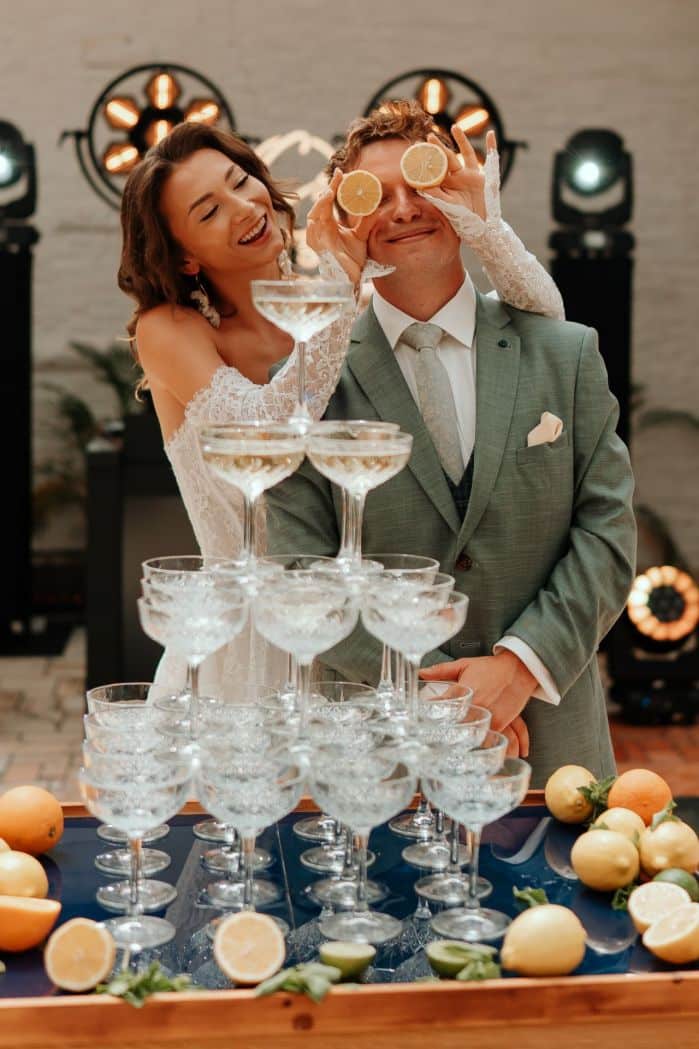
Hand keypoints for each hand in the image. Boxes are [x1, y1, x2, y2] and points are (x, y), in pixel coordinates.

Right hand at [305, 169, 374, 285]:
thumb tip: (375, 205)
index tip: (340, 172)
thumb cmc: (352, 260)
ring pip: (313, 216)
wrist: (352, 279)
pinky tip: (323, 211)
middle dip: (326, 191)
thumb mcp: (361, 236)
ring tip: (329, 192)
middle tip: (337, 179)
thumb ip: (366, 221)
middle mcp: (320, 230)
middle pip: (319, 206)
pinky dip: (317, 221)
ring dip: (320, 204)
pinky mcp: (319, 249)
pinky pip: (314, 232)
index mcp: (329, 224)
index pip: (328, 201)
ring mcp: (318, 239)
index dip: (333, 186)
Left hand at [419, 650, 535, 756]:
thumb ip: (441, 670)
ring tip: (453, 754)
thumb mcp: (464, 665)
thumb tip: (422, 672)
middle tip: (432, 742)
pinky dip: (483, 747)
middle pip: (457, 725)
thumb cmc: (492, 667)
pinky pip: (490, 740)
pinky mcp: (502, 723)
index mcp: (466, 689)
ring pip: (473, 736)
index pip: (444, 703)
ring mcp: (491, 716)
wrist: (519, 668)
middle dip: (445, 733)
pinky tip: (476, 755)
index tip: (421, 717)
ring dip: (464, 744)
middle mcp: (478, 704)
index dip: (431, 711)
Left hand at [420, 127, 496, 221]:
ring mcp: (470, 174)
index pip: (436, 167)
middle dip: (439, 147)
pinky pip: (489, 157)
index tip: (417, 149)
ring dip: (461, 139)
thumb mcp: (448, 205)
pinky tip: (491, 134)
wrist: (479, 225)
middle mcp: (456, 176)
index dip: (428, 158)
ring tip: (454, 127)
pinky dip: (492, 146)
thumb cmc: (461, 217)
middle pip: (448, 157)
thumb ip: (436, 195)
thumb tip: (421, 186)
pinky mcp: (482, 176)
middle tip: (429, 136)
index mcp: (446, 183)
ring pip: (465, 152)